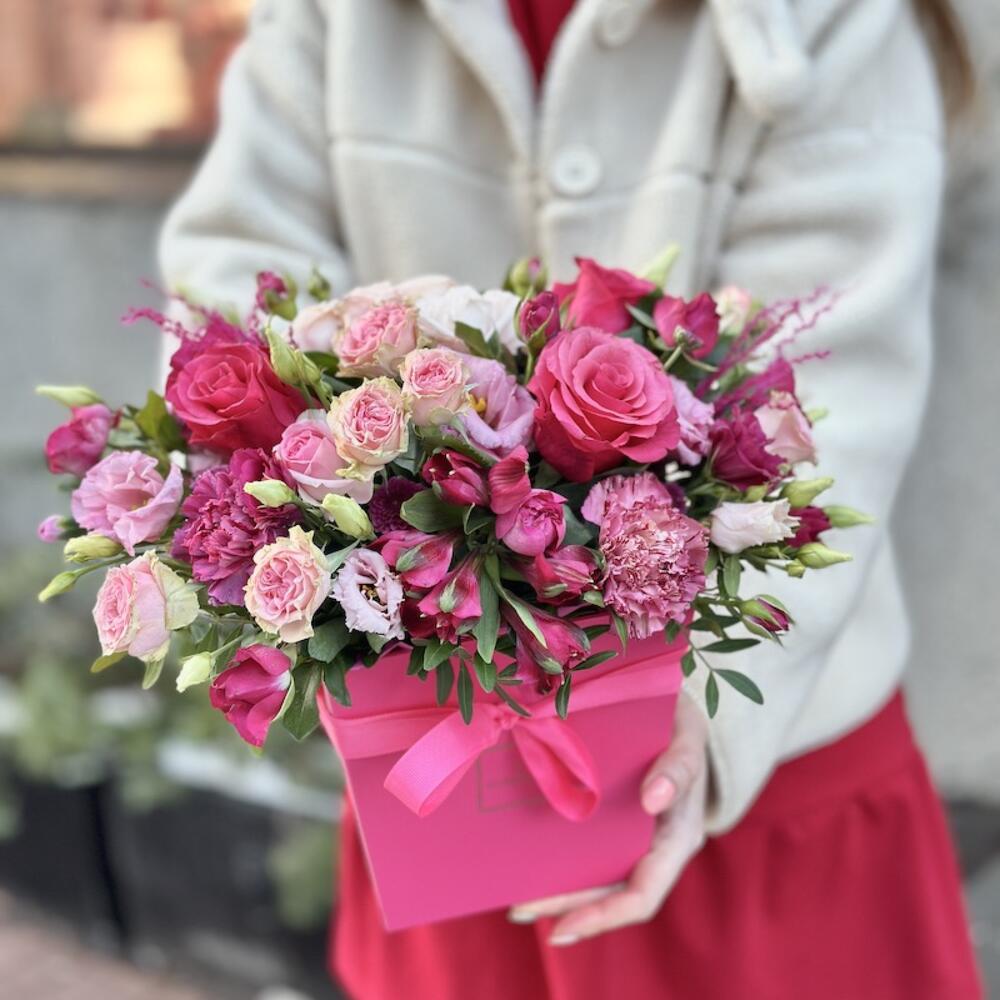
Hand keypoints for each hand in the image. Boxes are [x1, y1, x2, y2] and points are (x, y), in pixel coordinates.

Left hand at [508, 692, 708, 945]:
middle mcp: (656, 847)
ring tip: (515, 899)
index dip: (603, 916)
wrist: (674, 705)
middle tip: (517, 909)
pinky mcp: (615, 822)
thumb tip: (653, 800)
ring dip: (558, 891)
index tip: (562, 927)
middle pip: (610, 894)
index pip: (642, 895)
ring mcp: (635, 838)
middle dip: (565, 907)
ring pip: (596, 877)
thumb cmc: (682, 721)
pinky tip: (528, 860)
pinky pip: (589, 850)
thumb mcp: (688, 734)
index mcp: (679, 837)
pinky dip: (560, 860)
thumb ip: (679, 765)